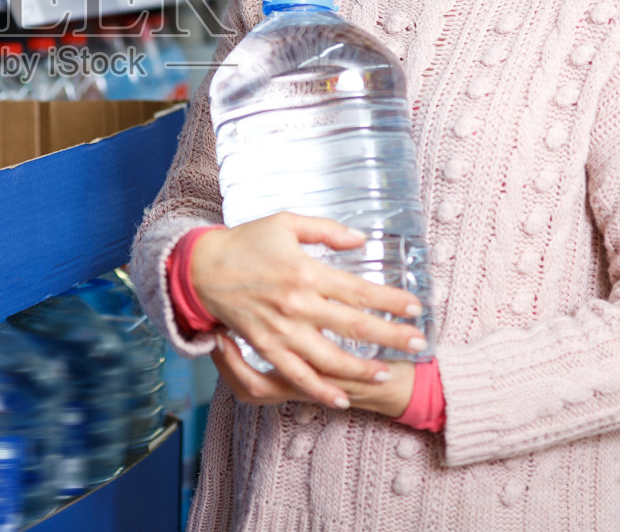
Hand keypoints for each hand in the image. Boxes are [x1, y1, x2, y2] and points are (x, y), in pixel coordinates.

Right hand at [190, 212, 426, 408]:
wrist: (201, 266)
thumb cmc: (245, 240)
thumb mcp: (286, 222)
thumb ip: (326, 230)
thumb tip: (361, 239)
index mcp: (306, 271)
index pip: (359, 291)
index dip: (391, 301)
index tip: (415, 309)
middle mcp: (297, 303)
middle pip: (354, 327)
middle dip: (391, 337)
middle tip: (418, 344)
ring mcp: (281, 329)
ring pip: (330, 357)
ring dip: (361, 368)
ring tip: (385, 372)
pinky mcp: (265, 346)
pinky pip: (296, 374)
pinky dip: (319, 389)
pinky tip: (341, 398)